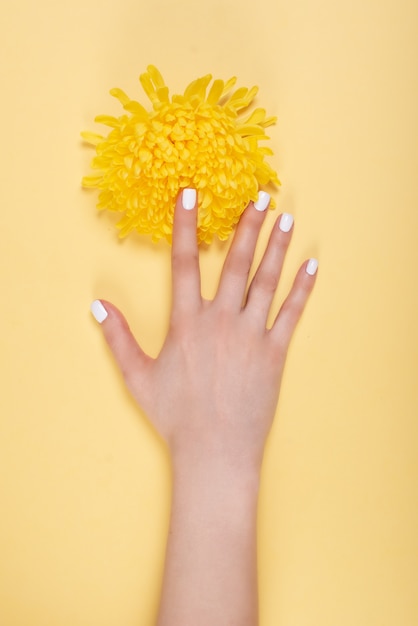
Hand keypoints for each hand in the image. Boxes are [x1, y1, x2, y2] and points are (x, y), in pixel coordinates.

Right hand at [91, 189, 316, 471]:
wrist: (214, 449)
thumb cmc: (176, 416)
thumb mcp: (138, 376)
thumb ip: (118, 337)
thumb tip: (96, 305)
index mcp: (187, 322)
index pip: (185, 262)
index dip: (187, 225)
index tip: (190, 194)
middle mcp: (221, 321)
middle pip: (236, 263)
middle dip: (248, 226)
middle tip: (260, 197)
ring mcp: (251, 335)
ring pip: (266, 281)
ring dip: (276, 247)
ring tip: (285, 218)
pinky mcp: (274, 353)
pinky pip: (291, 314)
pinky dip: (303, 288)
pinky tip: (311, 265)